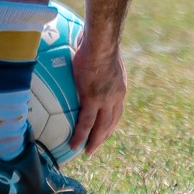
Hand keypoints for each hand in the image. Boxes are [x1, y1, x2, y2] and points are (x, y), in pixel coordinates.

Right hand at [69, 28, 127, 155]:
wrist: (100, 42)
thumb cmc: (100, 42)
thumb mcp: (104, 55)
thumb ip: (99, 60)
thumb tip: (87, 53)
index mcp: (119, 87)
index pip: (117, 109)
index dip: (111, 121)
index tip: (105, 129)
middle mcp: (116, 97)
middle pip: (111, 122)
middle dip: (104, 135)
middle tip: (95, 145)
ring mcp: (105, 100)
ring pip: (101, 127)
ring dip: (94, 141)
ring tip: (86, 151)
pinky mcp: (92, 100)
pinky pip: (85, 123)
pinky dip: (81, 135)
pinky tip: (74, 144)